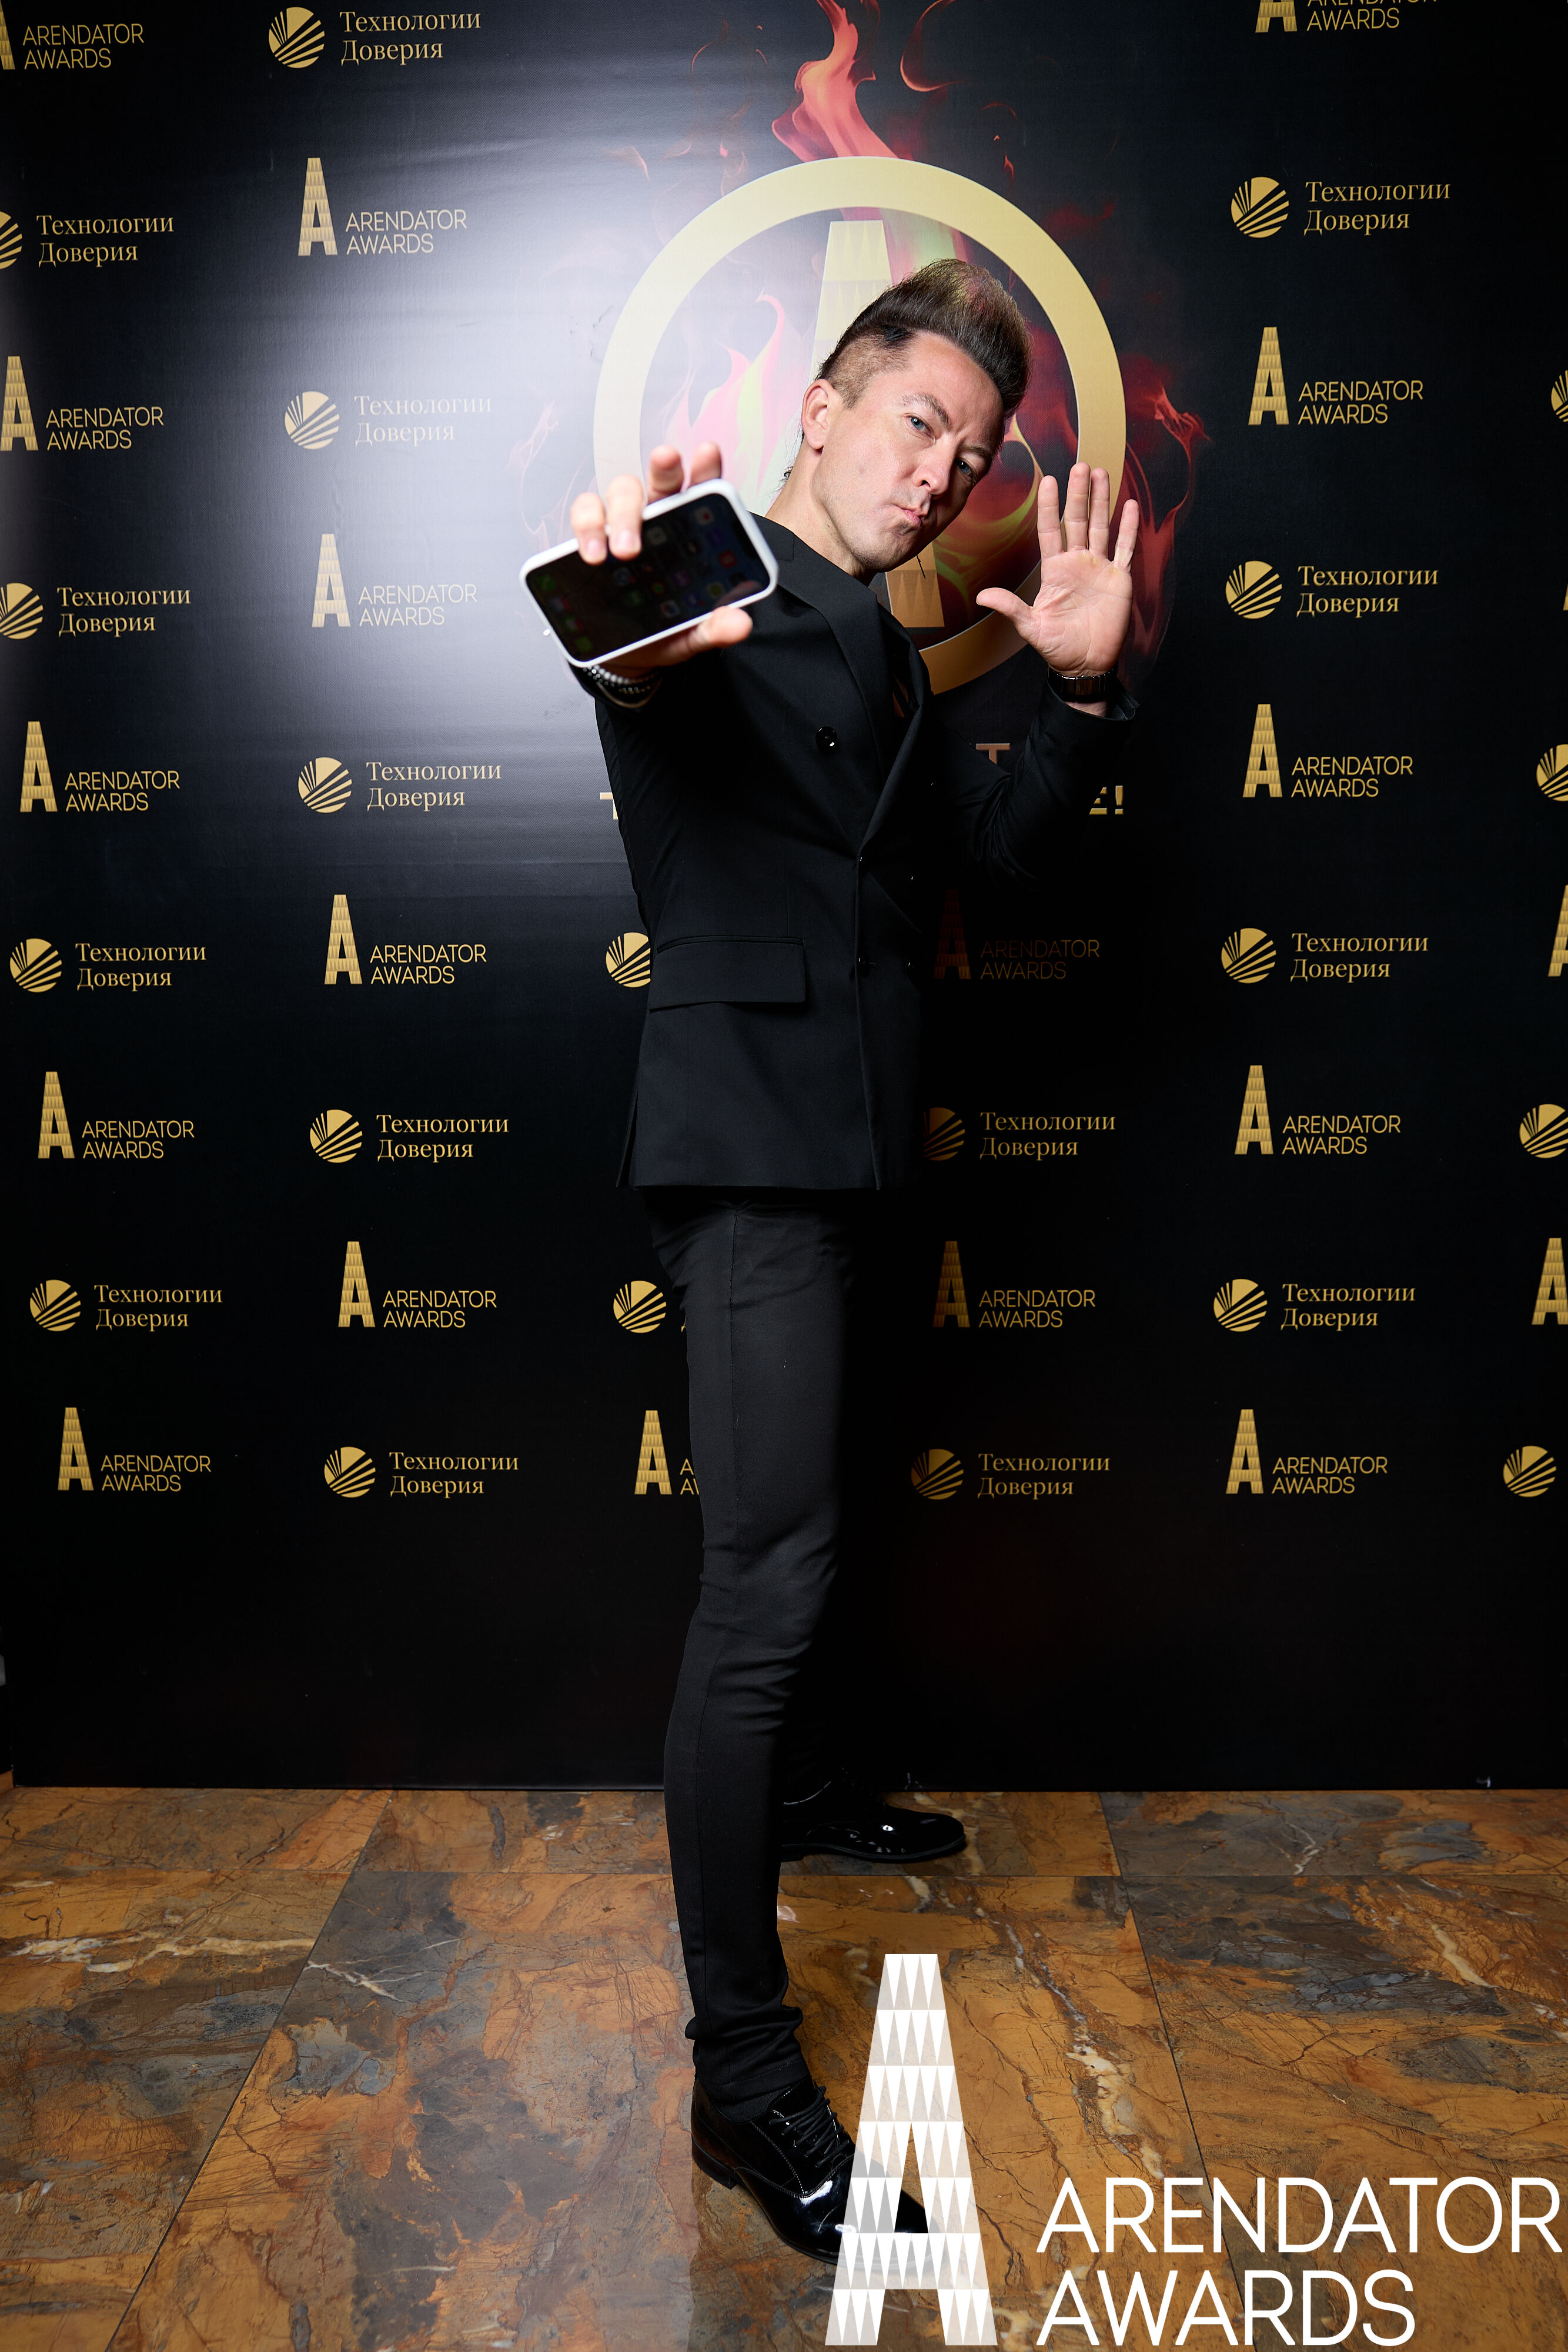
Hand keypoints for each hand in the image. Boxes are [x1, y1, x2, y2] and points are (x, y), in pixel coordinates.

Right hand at [568, 441, 754, 679]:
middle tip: (666, 463)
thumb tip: (740, 624)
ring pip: (621, 491)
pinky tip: (593, 554)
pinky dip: (587, 528)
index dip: (705, 467)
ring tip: (625, 550)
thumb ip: (715, 627)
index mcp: (689, 532)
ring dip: (623, 513)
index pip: (701, 490)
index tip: (708, 452)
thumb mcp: (692, 635)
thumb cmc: (664, 631)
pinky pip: (585, 512)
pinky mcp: (592, 537)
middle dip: (664, 468)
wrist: (626, 654)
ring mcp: (623, 524)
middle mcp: (657, 518)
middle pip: (661, 479)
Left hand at [975, 461, 1137, 683]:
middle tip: (1080, 465)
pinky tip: (1130, 506)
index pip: (1050, 530)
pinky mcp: (1119, 579)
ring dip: (1101, 501)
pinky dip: (1128, 528)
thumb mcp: (1031, 628)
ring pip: (1101, 526)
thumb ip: (1011, 608)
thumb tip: (982, 596)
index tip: (1049, 481)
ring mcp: (1099, 568)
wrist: (1086, 664)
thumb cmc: (1058, 647)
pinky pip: (1125, 548)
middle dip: (1079, 494)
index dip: (1050, 506)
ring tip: (1101, 473)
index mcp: (1055, 570)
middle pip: (1078, 521)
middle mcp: (1077, 563)